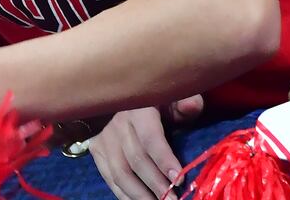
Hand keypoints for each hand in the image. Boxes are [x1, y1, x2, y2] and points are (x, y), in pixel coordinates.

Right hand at [87, 96, 202, 199]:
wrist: (135, 103)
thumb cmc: (162, 104)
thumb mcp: (176, 99)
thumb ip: (187, 103)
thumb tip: (191, 106)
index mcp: (139, 110)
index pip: (150, 138)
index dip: (164, 160)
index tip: (179, 180)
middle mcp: (118, 123)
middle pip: (135, 159)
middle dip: (156, 184)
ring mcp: (105, 137)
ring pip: (119, 172)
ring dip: (140, 194)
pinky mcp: (97, 149)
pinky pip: (109, 177)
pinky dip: (124, 195)